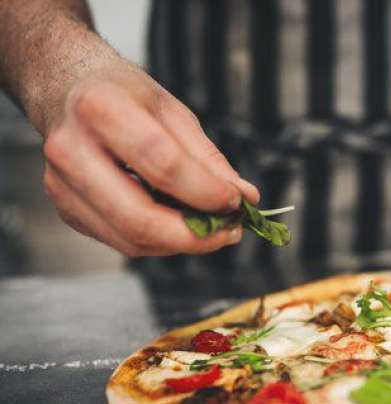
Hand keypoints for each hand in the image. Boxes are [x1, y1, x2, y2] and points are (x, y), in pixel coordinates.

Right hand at [42, 63, 259, 256]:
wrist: (63, 89)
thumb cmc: (119, 94)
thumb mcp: (170, 109)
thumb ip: (207, 157)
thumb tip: (244, 197)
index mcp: (101, 110)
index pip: (162, 164)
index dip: (205, 191)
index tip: (236, 202)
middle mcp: (71, 150)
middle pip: (139, 217)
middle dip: (194, 235)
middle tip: (230, 232)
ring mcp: (61, 185)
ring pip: (130, 239)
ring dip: (181, 243)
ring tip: (212, 229)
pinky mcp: (65, 209)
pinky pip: (121, 241)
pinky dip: (159, 241)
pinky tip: (179, 225)